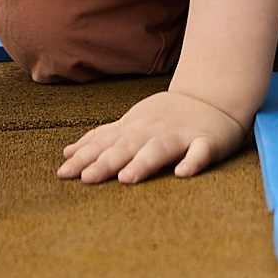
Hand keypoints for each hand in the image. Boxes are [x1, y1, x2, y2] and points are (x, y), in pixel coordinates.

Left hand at [58, 88, 248, 184]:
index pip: (105, 142)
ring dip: (143, 163)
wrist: (213, 98)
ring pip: (159, 148)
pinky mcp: (207, 142)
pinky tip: (183, 174)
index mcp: (135, 128)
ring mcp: (181, 135)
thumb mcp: (131, 124)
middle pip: (127, 146)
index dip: (85, 157)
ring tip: (126, 179)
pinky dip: (193, 162)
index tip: (63, 173)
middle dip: (105, 162)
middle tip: (86, 179)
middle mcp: (154, 130)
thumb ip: (102, 139)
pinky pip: (201, 152)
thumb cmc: (167, 117)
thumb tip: (67, 153)